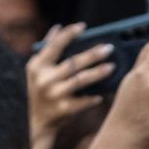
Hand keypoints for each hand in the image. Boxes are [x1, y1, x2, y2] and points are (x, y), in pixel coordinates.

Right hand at [26, 23, 113, 142]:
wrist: (36, 122)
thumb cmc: (39, 90)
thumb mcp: (36, 69)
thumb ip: (46, 48)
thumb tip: (57, 27)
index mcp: (37, 65)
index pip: (55, 45)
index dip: (69, 34)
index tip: (83, 26)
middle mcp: (45, 79)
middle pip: (73, 63)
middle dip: (92, 54)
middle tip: (109, 48)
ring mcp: (54, 95)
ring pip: (81, 80)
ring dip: (98, 73)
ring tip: (112, 67)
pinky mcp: (63, 109)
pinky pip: (83, 101)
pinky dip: (93, 98)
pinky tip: (102, 95)